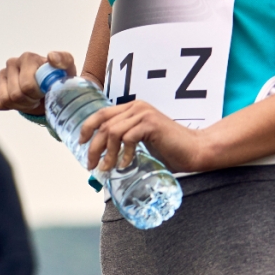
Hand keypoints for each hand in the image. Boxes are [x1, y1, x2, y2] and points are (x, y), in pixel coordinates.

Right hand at [0, 51, 75, 113]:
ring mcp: (1, 74)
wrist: (48, 89)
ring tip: (30, 99)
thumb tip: (51, 57)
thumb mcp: (67, 70)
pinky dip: (4, 106)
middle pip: (16, 95)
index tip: (44, 93)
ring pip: (6, 100)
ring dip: (20, 105)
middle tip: (37, 98)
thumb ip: (64, 60)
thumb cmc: (57, 80)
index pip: (27, 86)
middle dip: (29, 102)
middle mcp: (12, 63)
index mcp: (28, 58)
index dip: (36, 95)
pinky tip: (17, 101)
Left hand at [79, 99, 203, 172]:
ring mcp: (144, 113)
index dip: (87, 127)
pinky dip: (123, 153)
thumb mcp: (138, 142)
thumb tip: (98, 156)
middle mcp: (136, 107)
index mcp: (131, 109)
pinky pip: (127, 138)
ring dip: (106, 153)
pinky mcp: (151, 123)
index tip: (80, 142)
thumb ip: (121, 141)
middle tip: (92, 164)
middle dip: (93, 146)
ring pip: (112, 132)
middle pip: (103, 124)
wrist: (194, 150)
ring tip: (107, 168)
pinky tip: (125, 164)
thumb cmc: (168, 149)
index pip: (101, 114)